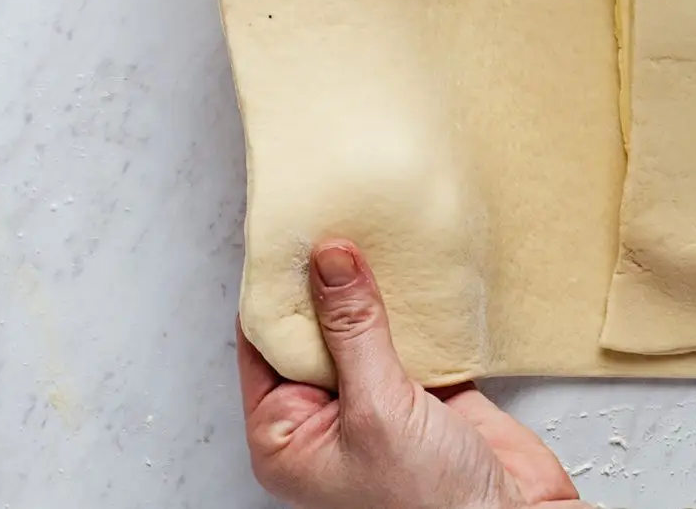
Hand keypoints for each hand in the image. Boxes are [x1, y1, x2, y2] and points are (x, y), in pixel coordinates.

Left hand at [236, 240, 586, 508]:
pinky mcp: (426, 391)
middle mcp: (326, 418)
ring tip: (374, 228)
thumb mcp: (377, 410)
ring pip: (365, 325)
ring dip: (374, 286)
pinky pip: (413, 333)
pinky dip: (418, 303)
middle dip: (329, 278)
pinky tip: (417, 265)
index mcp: (287, 436)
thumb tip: (328, 260)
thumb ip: (353, 330)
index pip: (265, 342)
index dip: (277, 286)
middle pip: (315, 327)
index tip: (291, 231)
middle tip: (337, 216)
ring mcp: (377, 402)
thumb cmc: (430, 508)